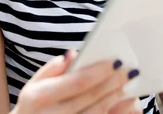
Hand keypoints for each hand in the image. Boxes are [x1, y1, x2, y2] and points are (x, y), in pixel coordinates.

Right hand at [11, 50, 139, 113]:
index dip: (99, 72)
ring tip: (129, 87)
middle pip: (91, 98)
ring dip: (117, 100)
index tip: (116, 61)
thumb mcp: (33, 85)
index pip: (77, 82)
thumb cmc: (33, 106)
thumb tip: (73, 55)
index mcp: (39, 97)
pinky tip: (129, 106)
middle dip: (113, 83)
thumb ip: (52, 69)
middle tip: (129, 71)